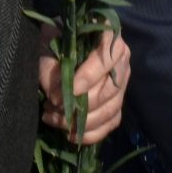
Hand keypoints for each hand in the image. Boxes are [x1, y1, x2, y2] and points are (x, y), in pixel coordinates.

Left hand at [37, 27, 130, 145]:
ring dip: (82, 122)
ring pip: (111, 109)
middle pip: (109, 90)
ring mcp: (122, 84)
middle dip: (80, 106)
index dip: (88, 77)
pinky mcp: (117, 103)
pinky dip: (91, 134)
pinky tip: (70, 135)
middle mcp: (122, 61)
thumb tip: (56, 97)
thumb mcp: (48, 45)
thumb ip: (49, 67)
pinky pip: (111, 123)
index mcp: (109, 37)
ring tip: (54, 120)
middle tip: (51, 109)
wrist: (61, 46)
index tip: (64, 93)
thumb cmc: (56, 40)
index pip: (106, 58)